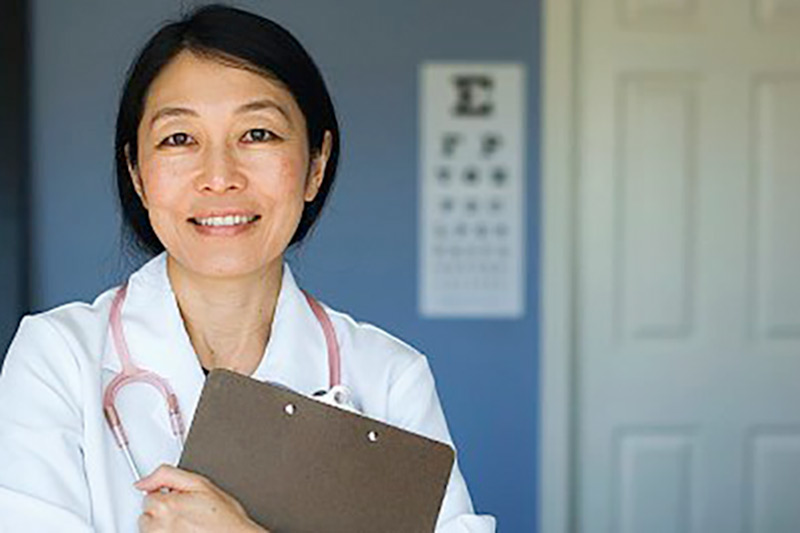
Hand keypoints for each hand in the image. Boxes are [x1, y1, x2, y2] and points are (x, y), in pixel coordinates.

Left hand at [135, 464, 267, 531]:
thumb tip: (142, 481)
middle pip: (147, 515)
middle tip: (186, 515)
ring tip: (185, 527)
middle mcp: (159, 527)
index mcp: (166, 505)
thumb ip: (167, 475)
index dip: (169, 496)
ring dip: (163, 529)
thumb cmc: (224, 518)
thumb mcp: (201, 484)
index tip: (182, 501)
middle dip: (163, 513)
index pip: (149, 495)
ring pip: (150, 531)